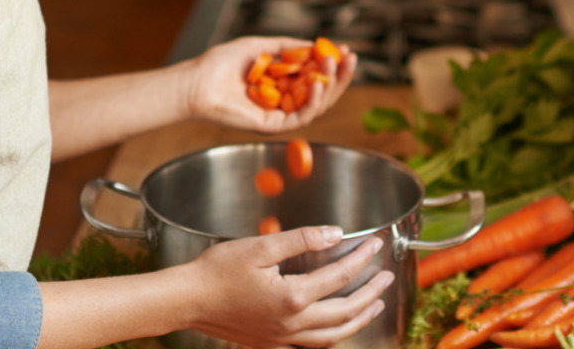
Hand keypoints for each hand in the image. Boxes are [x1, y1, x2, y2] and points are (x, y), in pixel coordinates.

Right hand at [180, 226, 393, 348]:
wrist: (186, 300)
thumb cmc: (217, 271)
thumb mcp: (260, 246)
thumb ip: (301, 239)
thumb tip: (335, 234)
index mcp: (291, 296)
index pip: (338, 276)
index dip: (360, 259)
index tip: (373, 245)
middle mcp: (291, 322)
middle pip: (344, 311)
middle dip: (371, 293)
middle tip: (387, 277)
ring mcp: (282, 337)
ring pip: (333, 336)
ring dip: (358, 320)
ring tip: (374, 306)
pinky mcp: (272, 342)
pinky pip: (312, 345)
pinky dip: (333, 335)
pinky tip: (337, 326)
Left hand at [182, 36, 356, 133]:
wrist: (197, 82)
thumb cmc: (221, 64)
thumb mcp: (260, 45)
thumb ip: (287, 46)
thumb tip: (313, 44)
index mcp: (282, 82)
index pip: (315, 75)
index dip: (332, 64)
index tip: (346, 50)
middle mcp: (284, 100)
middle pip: (322, 92)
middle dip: (340, 75)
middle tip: (351, 59)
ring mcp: (280, 114)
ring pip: (317, 105)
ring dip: (330, 85)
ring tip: (334, 64)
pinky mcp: (273, 126)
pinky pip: (301, 117)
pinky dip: (313, 101)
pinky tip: (319, 84)